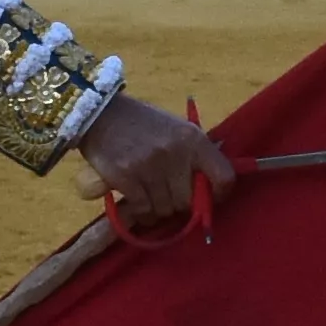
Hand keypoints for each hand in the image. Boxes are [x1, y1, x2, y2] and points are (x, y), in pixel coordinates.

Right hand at [75, 95, 225, 233]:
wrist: (100, 113)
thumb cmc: (143, 123)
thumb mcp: (176, 130)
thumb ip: (194, 156)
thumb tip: (208, 191)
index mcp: (194, 139)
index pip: (224, 176)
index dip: (220, 194)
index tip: (211, 198)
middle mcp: (175, 153)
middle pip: (188, 200)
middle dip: (180, 204)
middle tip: (169, 195)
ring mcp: (150, 166)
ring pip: (165, 209)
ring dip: (158, 209)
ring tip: (150, 195)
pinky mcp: (126, 177)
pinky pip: (143, 210)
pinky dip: (142, 213)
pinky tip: (137, 203)